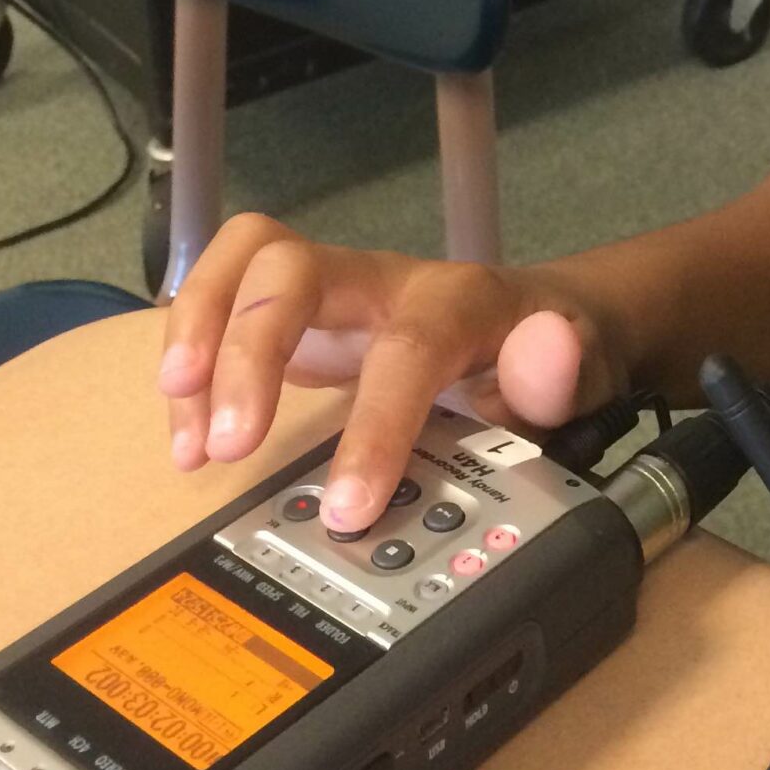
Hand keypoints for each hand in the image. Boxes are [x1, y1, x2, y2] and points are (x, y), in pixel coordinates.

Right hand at [155, 213, 631, 531]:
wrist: (542, 318)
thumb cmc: (551, 351)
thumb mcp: (581, 368)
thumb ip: (562, 369)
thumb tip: (547, 350)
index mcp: (454, 301)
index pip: (406, 347)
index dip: (375, 423)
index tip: (348, 508)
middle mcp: (381, 281)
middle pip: (293, 268)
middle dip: (249, 348)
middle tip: (230, 444)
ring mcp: (333, 291)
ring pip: (245, 261)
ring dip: (198, 336)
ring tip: (190, 437)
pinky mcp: (298, 314)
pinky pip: (225, 299)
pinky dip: (190, 359)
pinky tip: (188, 433)